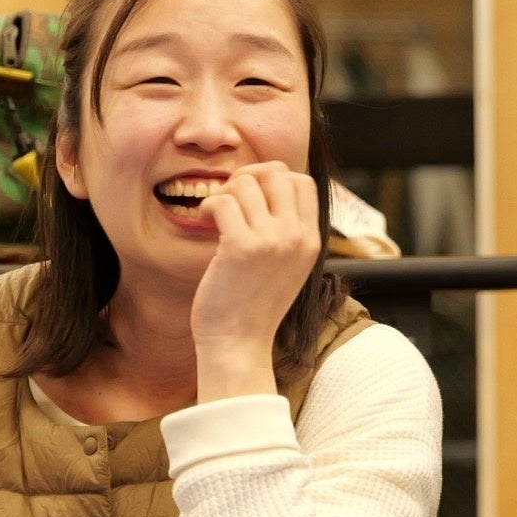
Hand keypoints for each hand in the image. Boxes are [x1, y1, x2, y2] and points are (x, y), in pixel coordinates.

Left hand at [189, 161, 321, 400]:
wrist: (239, 343)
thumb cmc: (254, 305)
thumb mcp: (287, 265)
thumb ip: (286, 232)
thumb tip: (266, 191)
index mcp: (312, 239)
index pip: (303, 181)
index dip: (274, 178)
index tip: (252, 195)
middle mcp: (297, 236)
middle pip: (277, 173)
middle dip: (248, 177)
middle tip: (230, 199)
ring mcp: (272, 241)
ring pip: (247, 184)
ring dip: (225, 193)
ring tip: (215, 216)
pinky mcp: (242, 248)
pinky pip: (223, 202)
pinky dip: (209, 207)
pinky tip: (204, 223)